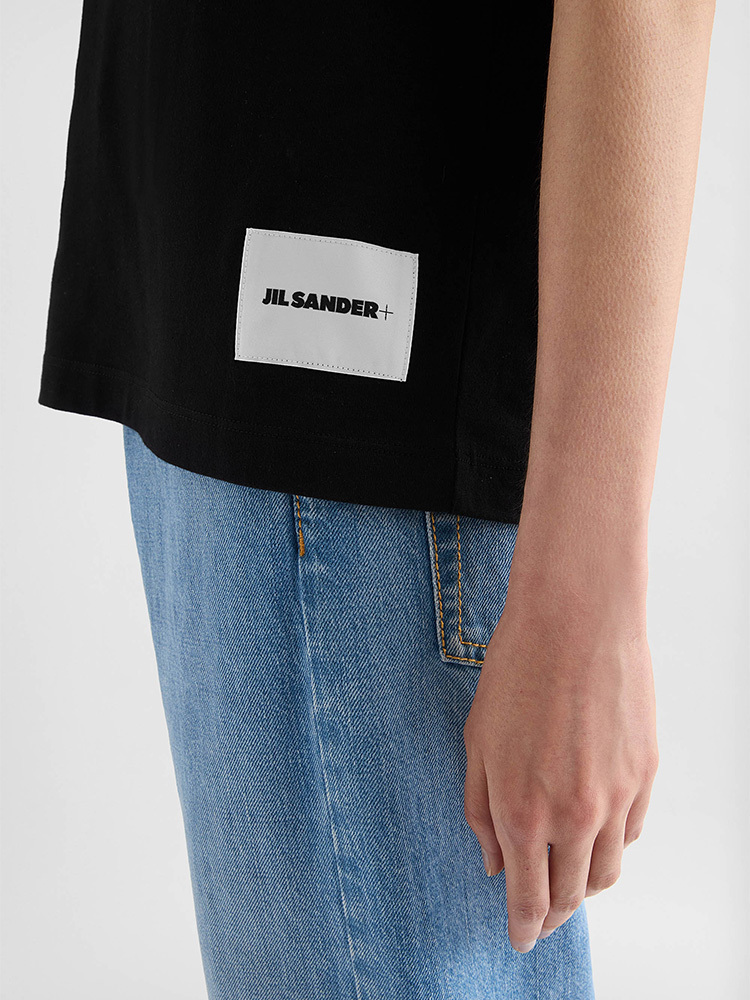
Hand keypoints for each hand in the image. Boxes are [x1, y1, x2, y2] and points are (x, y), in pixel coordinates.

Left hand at [462, 570, 657, 952]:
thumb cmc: (518, 672)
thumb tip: (493, 862)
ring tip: (567, 877)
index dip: (523, 927)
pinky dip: (610, 845)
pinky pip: (630, 833)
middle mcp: (573, 816)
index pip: (528, 898)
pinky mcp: (646, 776)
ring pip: (606, 873)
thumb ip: (480, 810)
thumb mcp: (477, 741)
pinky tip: (593, 831)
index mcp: (522, 811)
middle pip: (571, 896)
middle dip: (553, 914)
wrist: (577, 622)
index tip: (520, 940)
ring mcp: (616, 799)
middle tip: (541, 915)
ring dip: (585, 885)